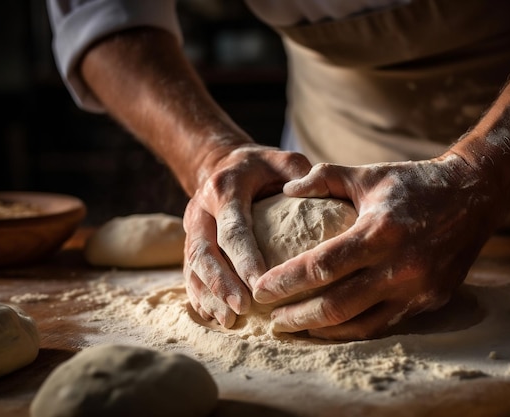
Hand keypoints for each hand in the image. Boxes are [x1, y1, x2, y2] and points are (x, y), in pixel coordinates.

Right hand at [184, 144, 310, 327]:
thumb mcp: (282, 160)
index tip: (259, 285)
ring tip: (229, 322)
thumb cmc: (261, 167)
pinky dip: (200, 296)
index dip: (244, 258)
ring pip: (192, 266)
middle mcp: (201, 210)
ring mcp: (191, 228)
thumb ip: (300, 174)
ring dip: (209, 296)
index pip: (233, 228)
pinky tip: (215, 316)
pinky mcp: (190, 242)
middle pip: (204, 252)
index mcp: (224, 190)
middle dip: (221, 284)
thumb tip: (319, 195)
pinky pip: (189, 272)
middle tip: (242, 309)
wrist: (220, 163)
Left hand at [252, 152, 505, 339]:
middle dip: (297, 317)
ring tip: (295, 327)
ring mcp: (419, 289)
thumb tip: (286, 190)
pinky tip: (332, 327)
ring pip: (360, 324)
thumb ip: (324, 178)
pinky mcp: (431, 300)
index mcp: (380, 231)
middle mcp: (401, 266)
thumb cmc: (414, 183)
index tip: (260, 289)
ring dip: (322, 330)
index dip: (286, 281)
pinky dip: (353, 329)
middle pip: (336, 305)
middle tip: (271, 319)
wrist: (475, 195)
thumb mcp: (368, 174)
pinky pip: (385, 324)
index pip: (322, 266)